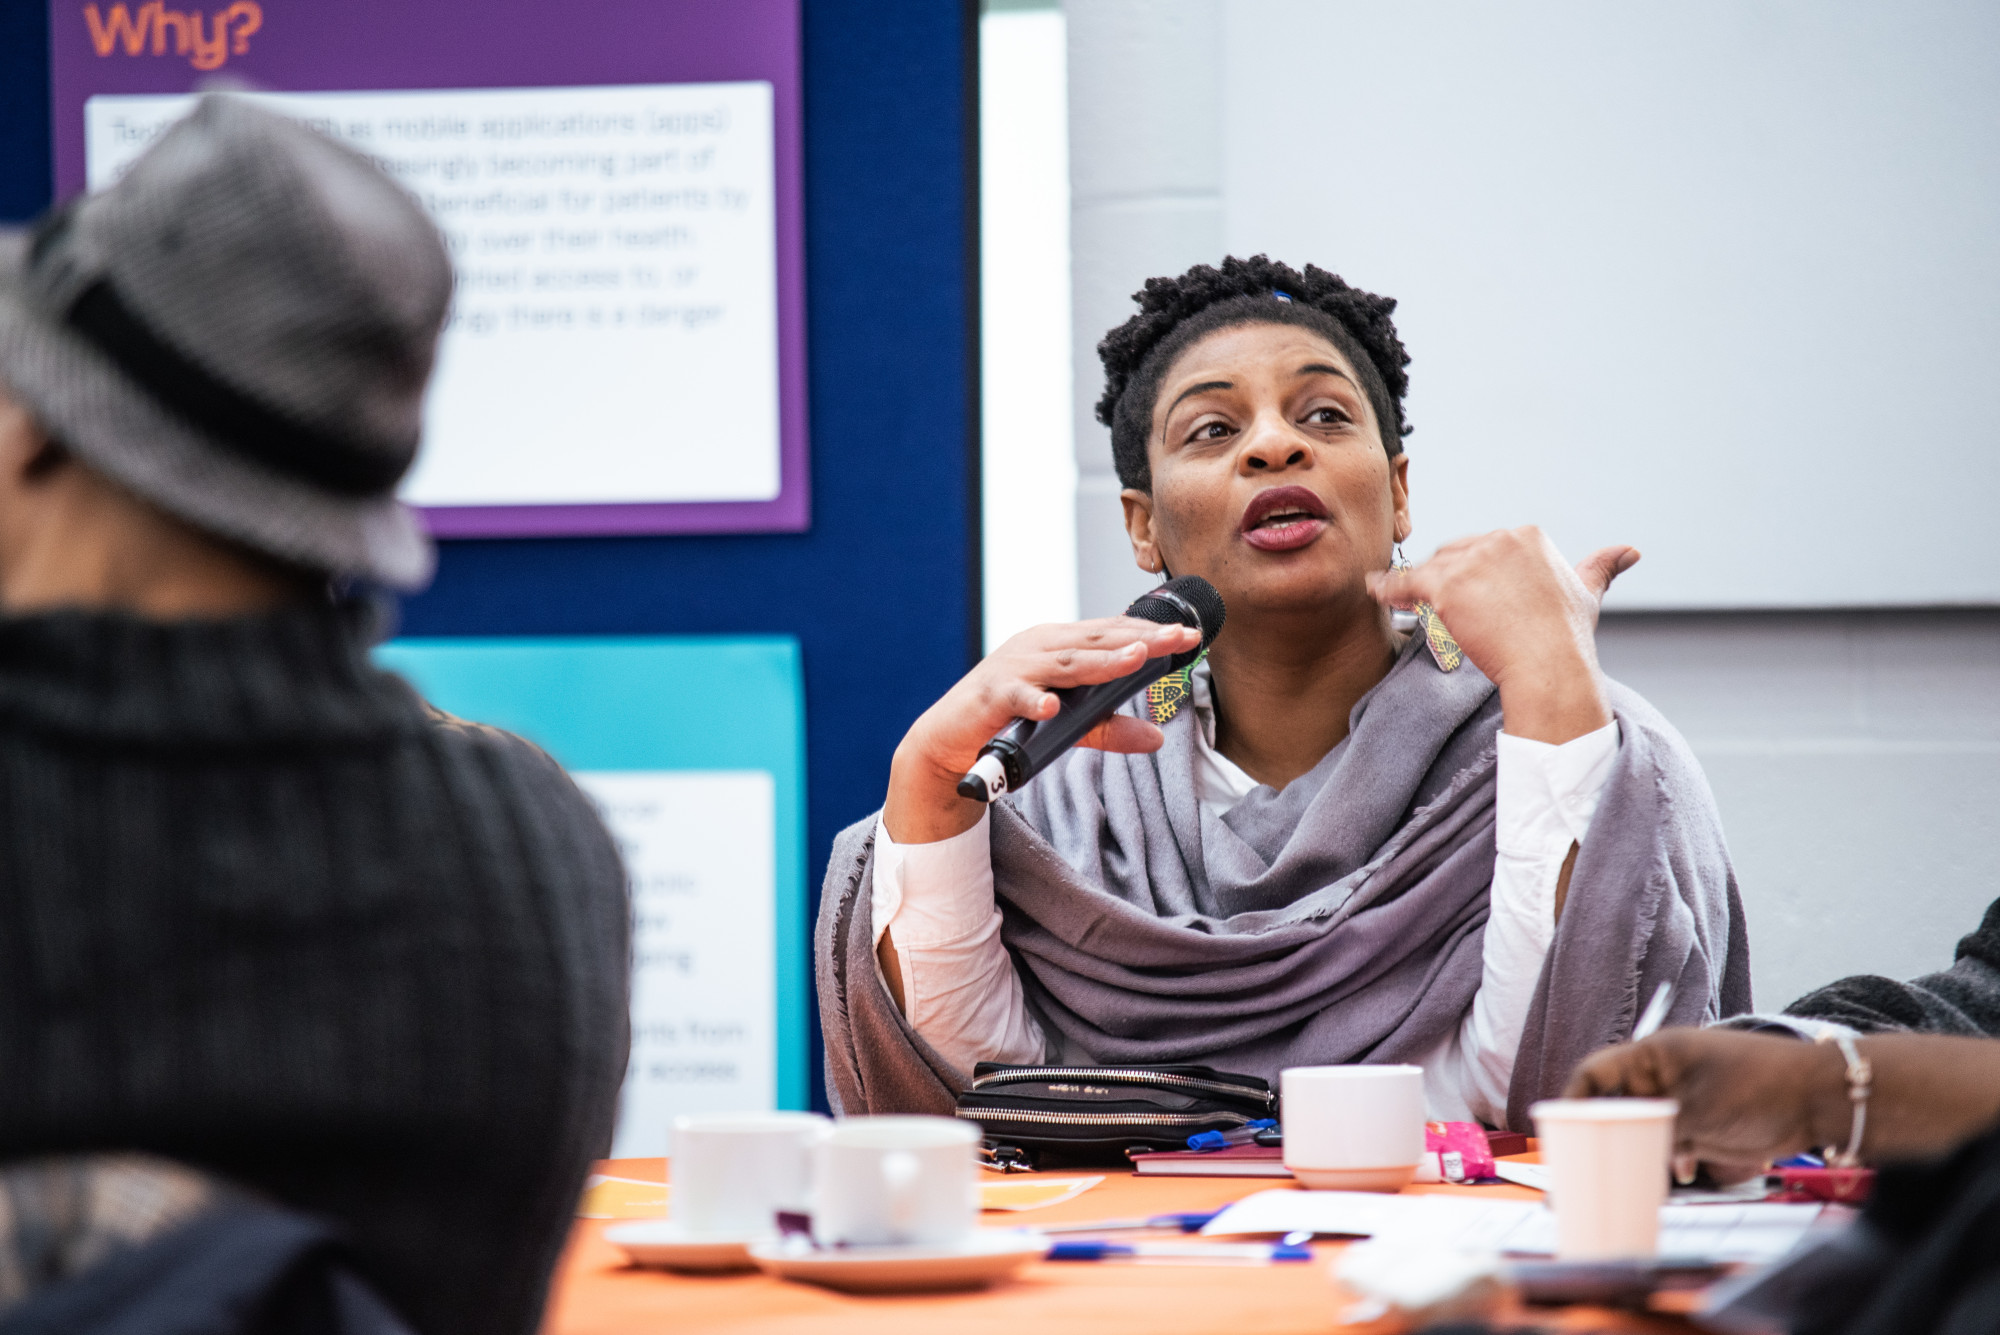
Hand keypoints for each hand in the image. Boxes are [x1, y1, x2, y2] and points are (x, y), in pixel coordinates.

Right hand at [883, 617, 1201, 844]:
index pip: (1111, 632)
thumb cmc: (1008, 722)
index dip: (1150, 632)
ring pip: (1066, 663)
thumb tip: (1156, 737)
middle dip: (1141, 639)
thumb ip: (1107, 728)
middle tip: (1180, 638)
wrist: (948, 740)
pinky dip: (1034, 700)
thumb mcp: (1067, 725)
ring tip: (1136, 659)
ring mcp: (1015, 668)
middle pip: (1097, 640)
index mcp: (1058, 645)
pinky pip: (1016, 697)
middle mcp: (1039, 647)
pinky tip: (1051, 707)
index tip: (1190, 635)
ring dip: (1102, 661)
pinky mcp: (992, 696)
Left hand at [1365, 527, 1638, 743]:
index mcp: (1529, 536)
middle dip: (1448, 580)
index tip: (1475, 599)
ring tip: (1403, 602)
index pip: (1485, 548)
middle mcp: (1499, 540)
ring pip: (1431, 569)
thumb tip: (1631, 550)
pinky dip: (1386, 587)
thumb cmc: (1567, 639)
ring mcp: (1471, 561)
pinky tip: (1374, 590)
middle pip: (1455, 555)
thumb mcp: (1588, 593)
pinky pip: (1404, 583)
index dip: (1475, 575)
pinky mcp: (1444, 586)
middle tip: (1444, 608)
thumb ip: (1603, 566)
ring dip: (1416, 586)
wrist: (1550, 670)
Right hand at [1565, 1029, 1847, 1181]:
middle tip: (1581, 1162)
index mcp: (1654, 1056)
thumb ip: (1657, 1128)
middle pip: (1613, 1103)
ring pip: (1639, 1127)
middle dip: (1598, 1131)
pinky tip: (1671, 1175)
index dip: (1573, 1098)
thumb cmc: (1760, 1086)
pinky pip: (1666, 1142)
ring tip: (1615, 1176)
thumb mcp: (1700, 1109)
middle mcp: (1662, 1076)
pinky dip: (1662, 1158)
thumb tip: (1623, 1150)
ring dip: (1630, 1149)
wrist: (1818, 1098)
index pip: (1596, 1072)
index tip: (1559, 1129)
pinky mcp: (1701, 1124)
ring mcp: (1681, 1100)